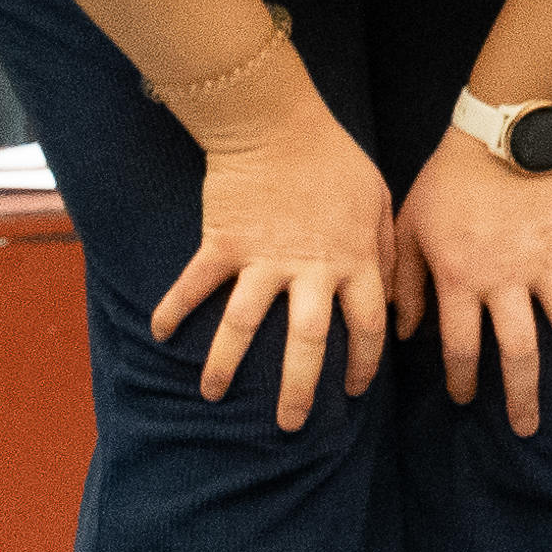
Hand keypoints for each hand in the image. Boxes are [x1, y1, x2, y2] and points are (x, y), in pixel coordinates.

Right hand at [153, 103, 394, 430]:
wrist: (278, 125)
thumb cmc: (336, 161)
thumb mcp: (379, 204)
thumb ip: (385, 254)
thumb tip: (390, 300)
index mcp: (354, 263)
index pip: (367, 328)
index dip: (363, 365)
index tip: (354, 392)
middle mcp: (310, 271)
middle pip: (307, 344)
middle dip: (299, 390)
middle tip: (290, 426)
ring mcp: (263, 259)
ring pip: (244, 326)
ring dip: (226, 364)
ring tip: (213, 395)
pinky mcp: (222, 244)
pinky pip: (195, 284)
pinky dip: (174, 308)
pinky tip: (161, 334)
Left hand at [396, 125, 551, 437]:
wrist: (504, 130)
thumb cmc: (449, 178)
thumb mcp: (410, 226)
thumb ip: (405, 282)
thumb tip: (402, 331)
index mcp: (463, 279)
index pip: (463, 347)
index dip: (464, 380)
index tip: (465, 400)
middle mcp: (509, 279)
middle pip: (520, 352)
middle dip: (523, 396)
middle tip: (527, 429)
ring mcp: (550, 261)